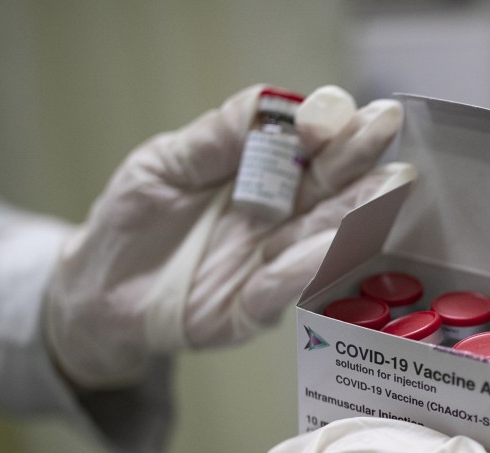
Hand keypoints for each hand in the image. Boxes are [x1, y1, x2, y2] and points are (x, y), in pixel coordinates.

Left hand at [45, 84, 413, 389]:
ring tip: (390, 185)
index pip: (306, 144)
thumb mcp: (163, 165)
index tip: (333, 113)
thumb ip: (214, 139)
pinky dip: (301, 267)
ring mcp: (272, 263)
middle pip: (328, 184)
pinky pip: (282, 289)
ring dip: (356, 211)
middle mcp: (280, 217)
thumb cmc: (135, 221)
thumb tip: (269, 105)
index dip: (323, 124)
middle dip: (359, 156)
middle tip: (389, 128)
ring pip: (322, 235)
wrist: (100, 291)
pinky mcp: (255, 311)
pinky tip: (325, 247)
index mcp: (262, 174)